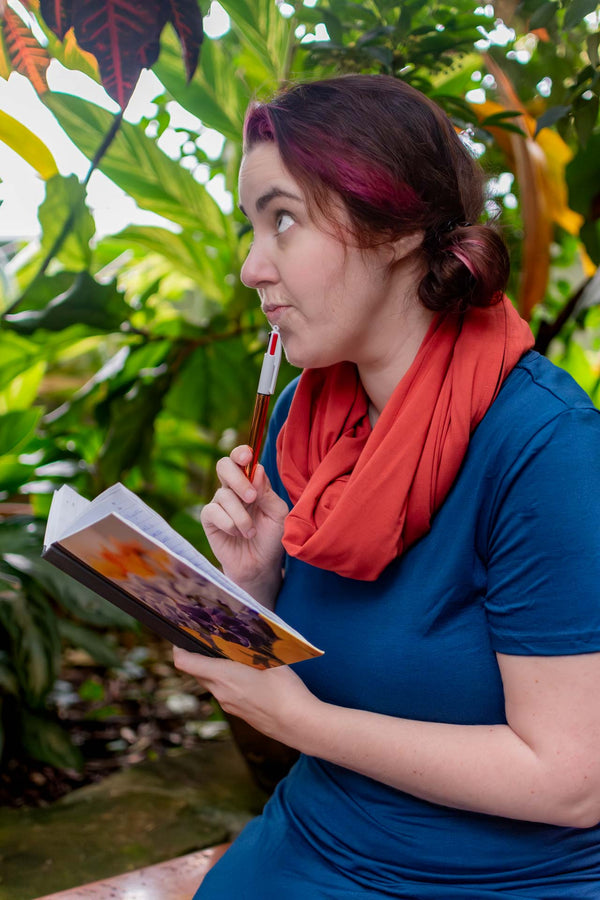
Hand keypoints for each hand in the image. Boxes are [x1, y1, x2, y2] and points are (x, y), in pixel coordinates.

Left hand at [173, 647, 318, 746]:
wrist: (299, 725)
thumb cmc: (285, 690)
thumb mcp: (271, 659)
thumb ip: (254, 646)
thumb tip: (248, 633)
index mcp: (223, 676)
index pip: (185, 662)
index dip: (179, 648)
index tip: (182, 638)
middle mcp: (220, 693)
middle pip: (198, 672)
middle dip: (201, 656)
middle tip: (214, 641)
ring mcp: (229, 706)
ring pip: (212, 683)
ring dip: (216, 670)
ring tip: (235, 657)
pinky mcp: (239, 714)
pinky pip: (225, 694)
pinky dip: (228, 682)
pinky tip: (248, 676)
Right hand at [201, 445, 288, 606]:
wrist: (260, 566)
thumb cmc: (271, 538)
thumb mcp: (278, 514)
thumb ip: (267, 492)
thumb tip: (256, 470)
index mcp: (251, 483)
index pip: (241, 459)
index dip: (241, 453)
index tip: (247, 458)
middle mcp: (233, 489)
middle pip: (224, 465)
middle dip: (237, 478)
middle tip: (251, 497)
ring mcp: (220, 503)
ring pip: (223, 495)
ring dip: (241, 515)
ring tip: (251, 532)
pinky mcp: (209, 519)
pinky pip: (213, 511)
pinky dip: (229, 523)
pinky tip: (237, 534)